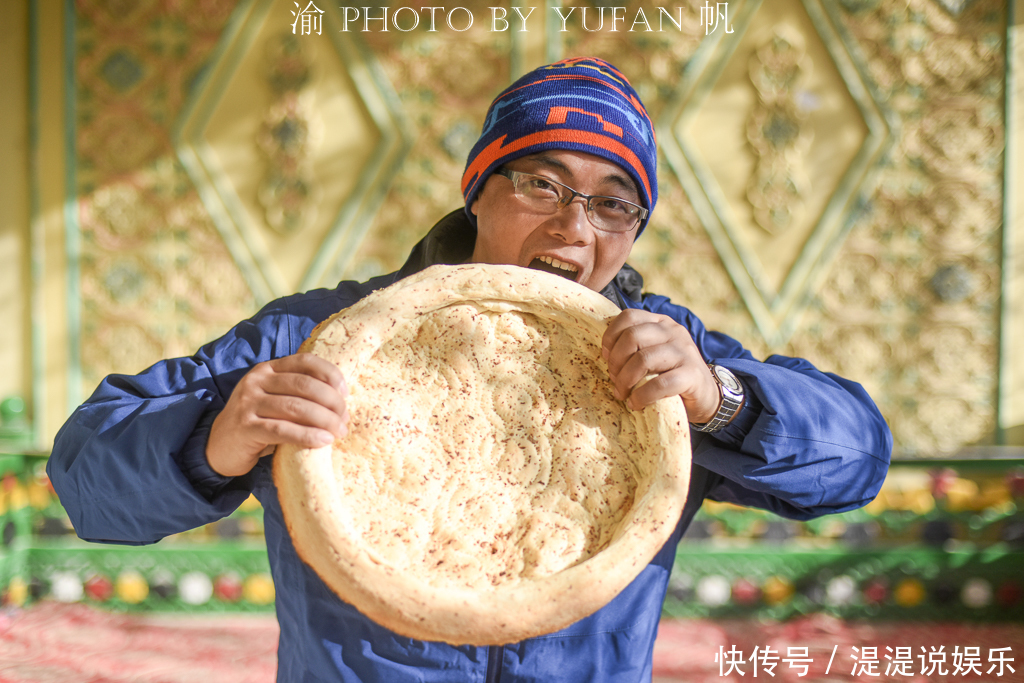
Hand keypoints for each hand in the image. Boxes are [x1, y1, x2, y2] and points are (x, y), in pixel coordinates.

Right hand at [206, 353, 348, 476]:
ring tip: (339, 432)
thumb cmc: (258, 423)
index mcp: (268, 369)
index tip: (345, 392)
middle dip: (331, 402)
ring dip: (324, 420)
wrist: (219, 447)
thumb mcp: (275, 400)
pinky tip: (323, 441)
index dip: (329, 373)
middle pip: (304, 385)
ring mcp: (248, 402)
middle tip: (344, 420)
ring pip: (296, 407)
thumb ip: (299, 395)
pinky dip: (307, 435)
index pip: (304, 361)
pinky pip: (283, 430)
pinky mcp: (246, 427)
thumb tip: (341, 402)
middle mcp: (256, 381)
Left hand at [601, 309, 719, 422]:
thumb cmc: (671, 374)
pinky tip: (636, 403)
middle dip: (616, 361)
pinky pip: (659, 384)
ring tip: (622, 393)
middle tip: (614, 379)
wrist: (706, 395)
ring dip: (625, 380)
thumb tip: (605, 353)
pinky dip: (642, 396)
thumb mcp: (653, 353)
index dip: (611, 336)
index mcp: (661, 323)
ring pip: (643, 359)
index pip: (629, 316)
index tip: (606, 357)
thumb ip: (635, 347)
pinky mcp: (691, 375)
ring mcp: (684, 352)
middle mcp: (673, 332)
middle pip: (632, 336)